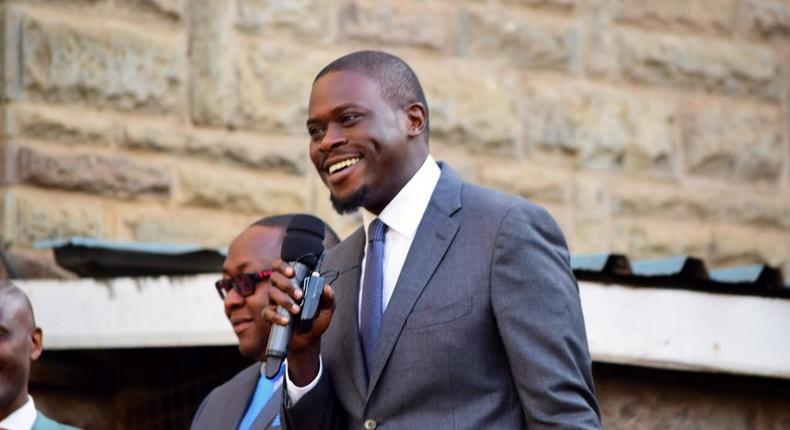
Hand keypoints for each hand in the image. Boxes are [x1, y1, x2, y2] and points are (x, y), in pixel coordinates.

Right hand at [264, 258, 334, 384]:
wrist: (307, 341)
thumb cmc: (315, 321)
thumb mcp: (326, 311)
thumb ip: (329, 299)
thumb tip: (326, 288)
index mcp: (294, 283)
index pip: (281, 267)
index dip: (283, 266)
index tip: (292, 272)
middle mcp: (282, 289)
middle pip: (275, 278)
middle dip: (286, 284)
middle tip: (299, 295)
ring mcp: (274, 302)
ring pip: (271, 293)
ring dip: (284, 300)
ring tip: (296, 311)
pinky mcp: (270, 316)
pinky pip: (267, 312)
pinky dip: (276, 316)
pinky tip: (286, 321)